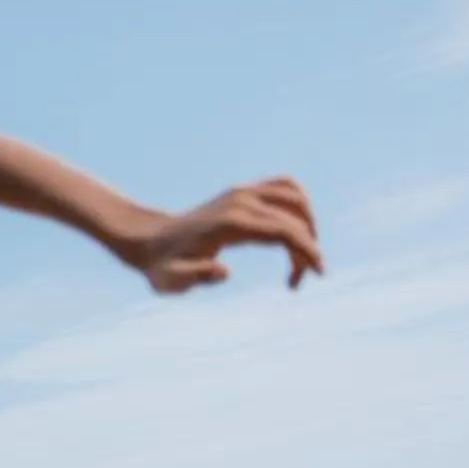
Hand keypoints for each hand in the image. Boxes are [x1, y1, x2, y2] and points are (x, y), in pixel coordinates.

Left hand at [126, 178, 322, 293]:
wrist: (150, 240)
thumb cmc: (162, 266)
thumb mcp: (170, 280)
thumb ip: (195, 276)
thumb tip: (225, 271)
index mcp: (231, 223)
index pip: (284, 230)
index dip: (307, 251)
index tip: (318, 274)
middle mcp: (241, 201)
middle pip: (294, 218)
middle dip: (307, 249)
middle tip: (296, 280)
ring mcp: (243, 192)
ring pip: (295, 197)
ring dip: (307, 225)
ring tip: (299, 256)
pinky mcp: (243, 191)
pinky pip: (285, 187)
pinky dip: (298, 206)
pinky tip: (294, 230)